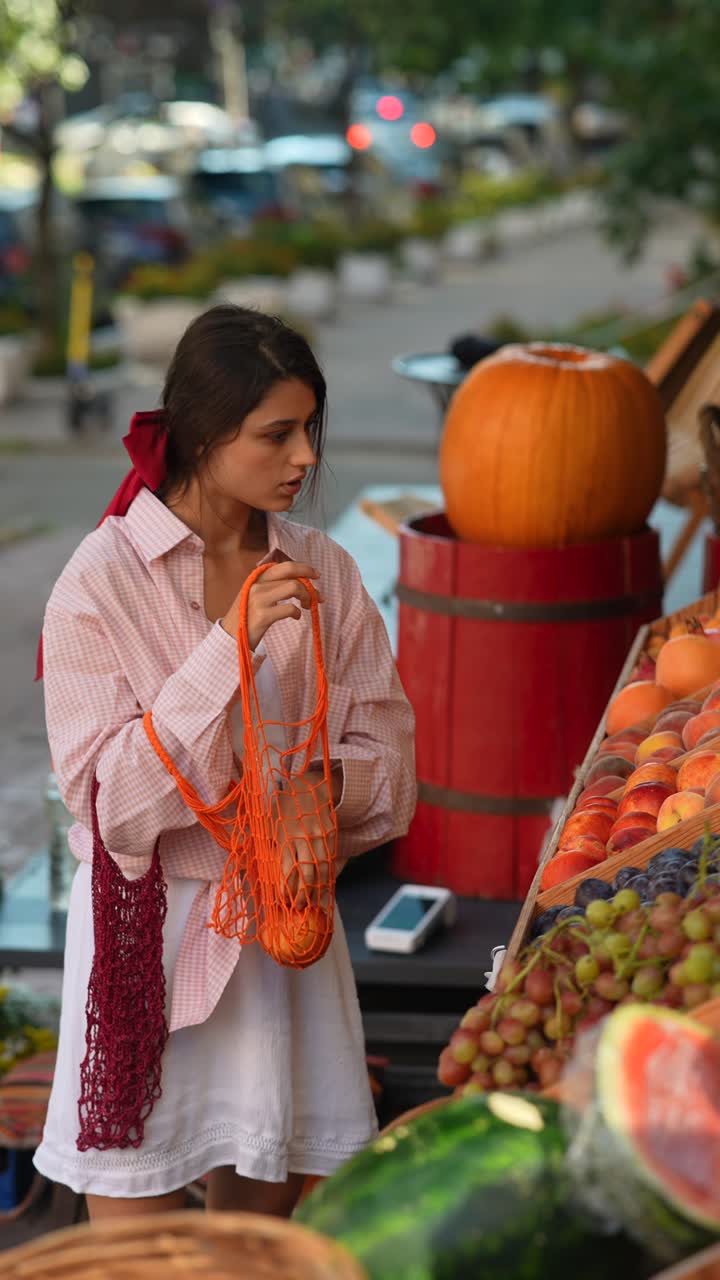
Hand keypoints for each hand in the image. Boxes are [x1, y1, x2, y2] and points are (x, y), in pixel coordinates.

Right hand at [221, 561, 323, 650]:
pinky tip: (295, 616)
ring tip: (306, 606)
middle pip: (291, 572)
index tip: (316, 575)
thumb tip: (301, 581)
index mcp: (256, 577)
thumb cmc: (247, 616)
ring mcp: (259, 599)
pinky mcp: (262, 615)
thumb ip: (273, 585)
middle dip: (308, 578)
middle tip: (318, 592)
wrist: (229, 637)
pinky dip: (297, 612)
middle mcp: (257, 584)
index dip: (303, 568)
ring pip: (293, 587)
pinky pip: (290, 608)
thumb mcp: (255, 594)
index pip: (284, 566)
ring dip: (306, 596)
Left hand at [275, 775, 336, 908]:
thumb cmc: (284, 806)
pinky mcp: (331, 835)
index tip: (282, 900)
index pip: (286, 869)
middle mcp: (303, 837)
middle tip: (299, 906)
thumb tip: (262, 868)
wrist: (309, 787)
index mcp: (285, 835)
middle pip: (306, 873)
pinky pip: (330, 859)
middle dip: (303, 894)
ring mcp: (320, 837)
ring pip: (322, 869)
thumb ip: (271, 844)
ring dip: (318, 888)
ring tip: (312, 901)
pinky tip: (323, 885)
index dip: (285, 888)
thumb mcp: (271, 822)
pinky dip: (327, 874)